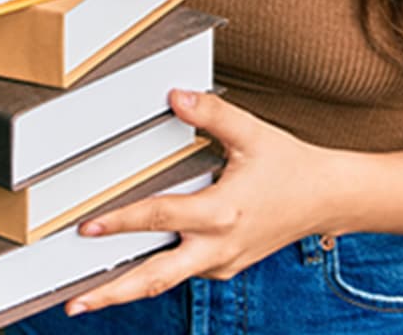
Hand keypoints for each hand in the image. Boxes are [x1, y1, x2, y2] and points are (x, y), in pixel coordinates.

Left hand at [64, 89, 342, 316]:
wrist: (327, 199)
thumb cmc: (290, 165)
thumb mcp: (252, 134)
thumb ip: (211, 114)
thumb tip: (175, 97)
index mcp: (222, 212)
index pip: (159, 217)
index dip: (120, 222)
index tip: (86, 228)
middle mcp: (219, 246)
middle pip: (156, 278)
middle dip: (113, 293)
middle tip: (75, 306)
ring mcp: (222, 262)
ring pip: (167, 281)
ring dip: (128, 289)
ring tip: (88, 297)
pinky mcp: (226, 266)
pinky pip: (185, 272)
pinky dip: (156, 273)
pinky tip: (131, 268)